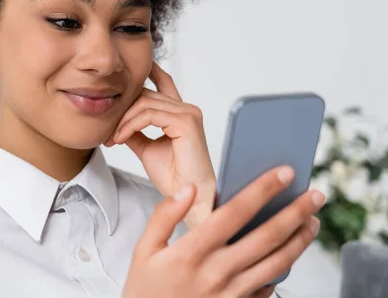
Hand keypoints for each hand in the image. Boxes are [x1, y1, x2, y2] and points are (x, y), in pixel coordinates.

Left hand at [104, 61, 215, 225]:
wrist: (187, 197)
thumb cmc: (173, 177)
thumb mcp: (147, 148)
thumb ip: (135, 131)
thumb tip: (118, 121)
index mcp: (180, 114)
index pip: (163, 82)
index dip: (148, 72)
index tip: (124, 72)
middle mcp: (187, 109)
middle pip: (146, 94)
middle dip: (123, 110)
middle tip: (108, 132)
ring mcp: (188, 114)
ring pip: (145, 103)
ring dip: (123, 120)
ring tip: (113, 138)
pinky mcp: (186, 123)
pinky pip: (148, 115)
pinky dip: (130, 125)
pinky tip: (121, 138)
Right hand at [122, 166, 324, 297]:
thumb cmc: (145, 290)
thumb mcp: (143, 250)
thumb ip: (164, 216)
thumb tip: (188, 189)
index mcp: (192, 251)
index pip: (235, 212)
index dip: (262, 190)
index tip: (283, 173)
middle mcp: (217, 272)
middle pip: (267, 236)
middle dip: (296, 212)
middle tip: (315, 194)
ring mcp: (232, 293)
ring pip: (277, 263)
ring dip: (299, 240)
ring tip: (312, 221)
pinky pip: (269, 287)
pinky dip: (286, 269)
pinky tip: (291, 253)